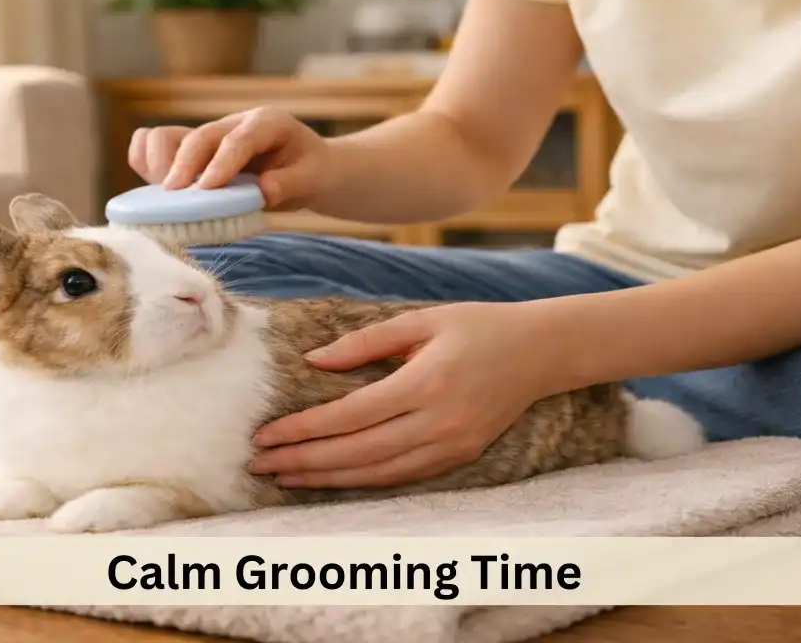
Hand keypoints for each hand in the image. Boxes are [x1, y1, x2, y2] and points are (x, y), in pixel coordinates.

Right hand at [127, 107, 330, 210]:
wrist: (308, 166)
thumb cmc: (310, 170)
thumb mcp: (313, 178)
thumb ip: (289, 184)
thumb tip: (262, 192)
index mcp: (267, 123)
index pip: (238, 139)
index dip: (220, 163)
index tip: (205, 189)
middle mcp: (233, 124)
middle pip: (199, 136)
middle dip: (184, 164)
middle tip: (174, 195)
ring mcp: (210, 137)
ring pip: (169, 136)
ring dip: (160, 163)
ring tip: (164, 194)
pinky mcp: (194, 153)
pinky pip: (157, 146)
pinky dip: (147, 162)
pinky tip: (154, 190)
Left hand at [248, 300, 575, 488]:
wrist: (540, 352)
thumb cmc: (478, 326)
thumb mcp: (421, 319)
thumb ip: (364, 342)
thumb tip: (313, 361)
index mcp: (424, 382)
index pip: (349, 416)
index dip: (303, 429)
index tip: (266, 435)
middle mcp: (438, 421)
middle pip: (356, 453)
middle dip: (303, 460)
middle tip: (260, 464)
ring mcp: (451, 445)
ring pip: (376, 473)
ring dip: (326, 478)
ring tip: (285, 477)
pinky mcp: (460, 457)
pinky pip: (402, 477)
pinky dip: (363, 481)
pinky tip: (332, 479)